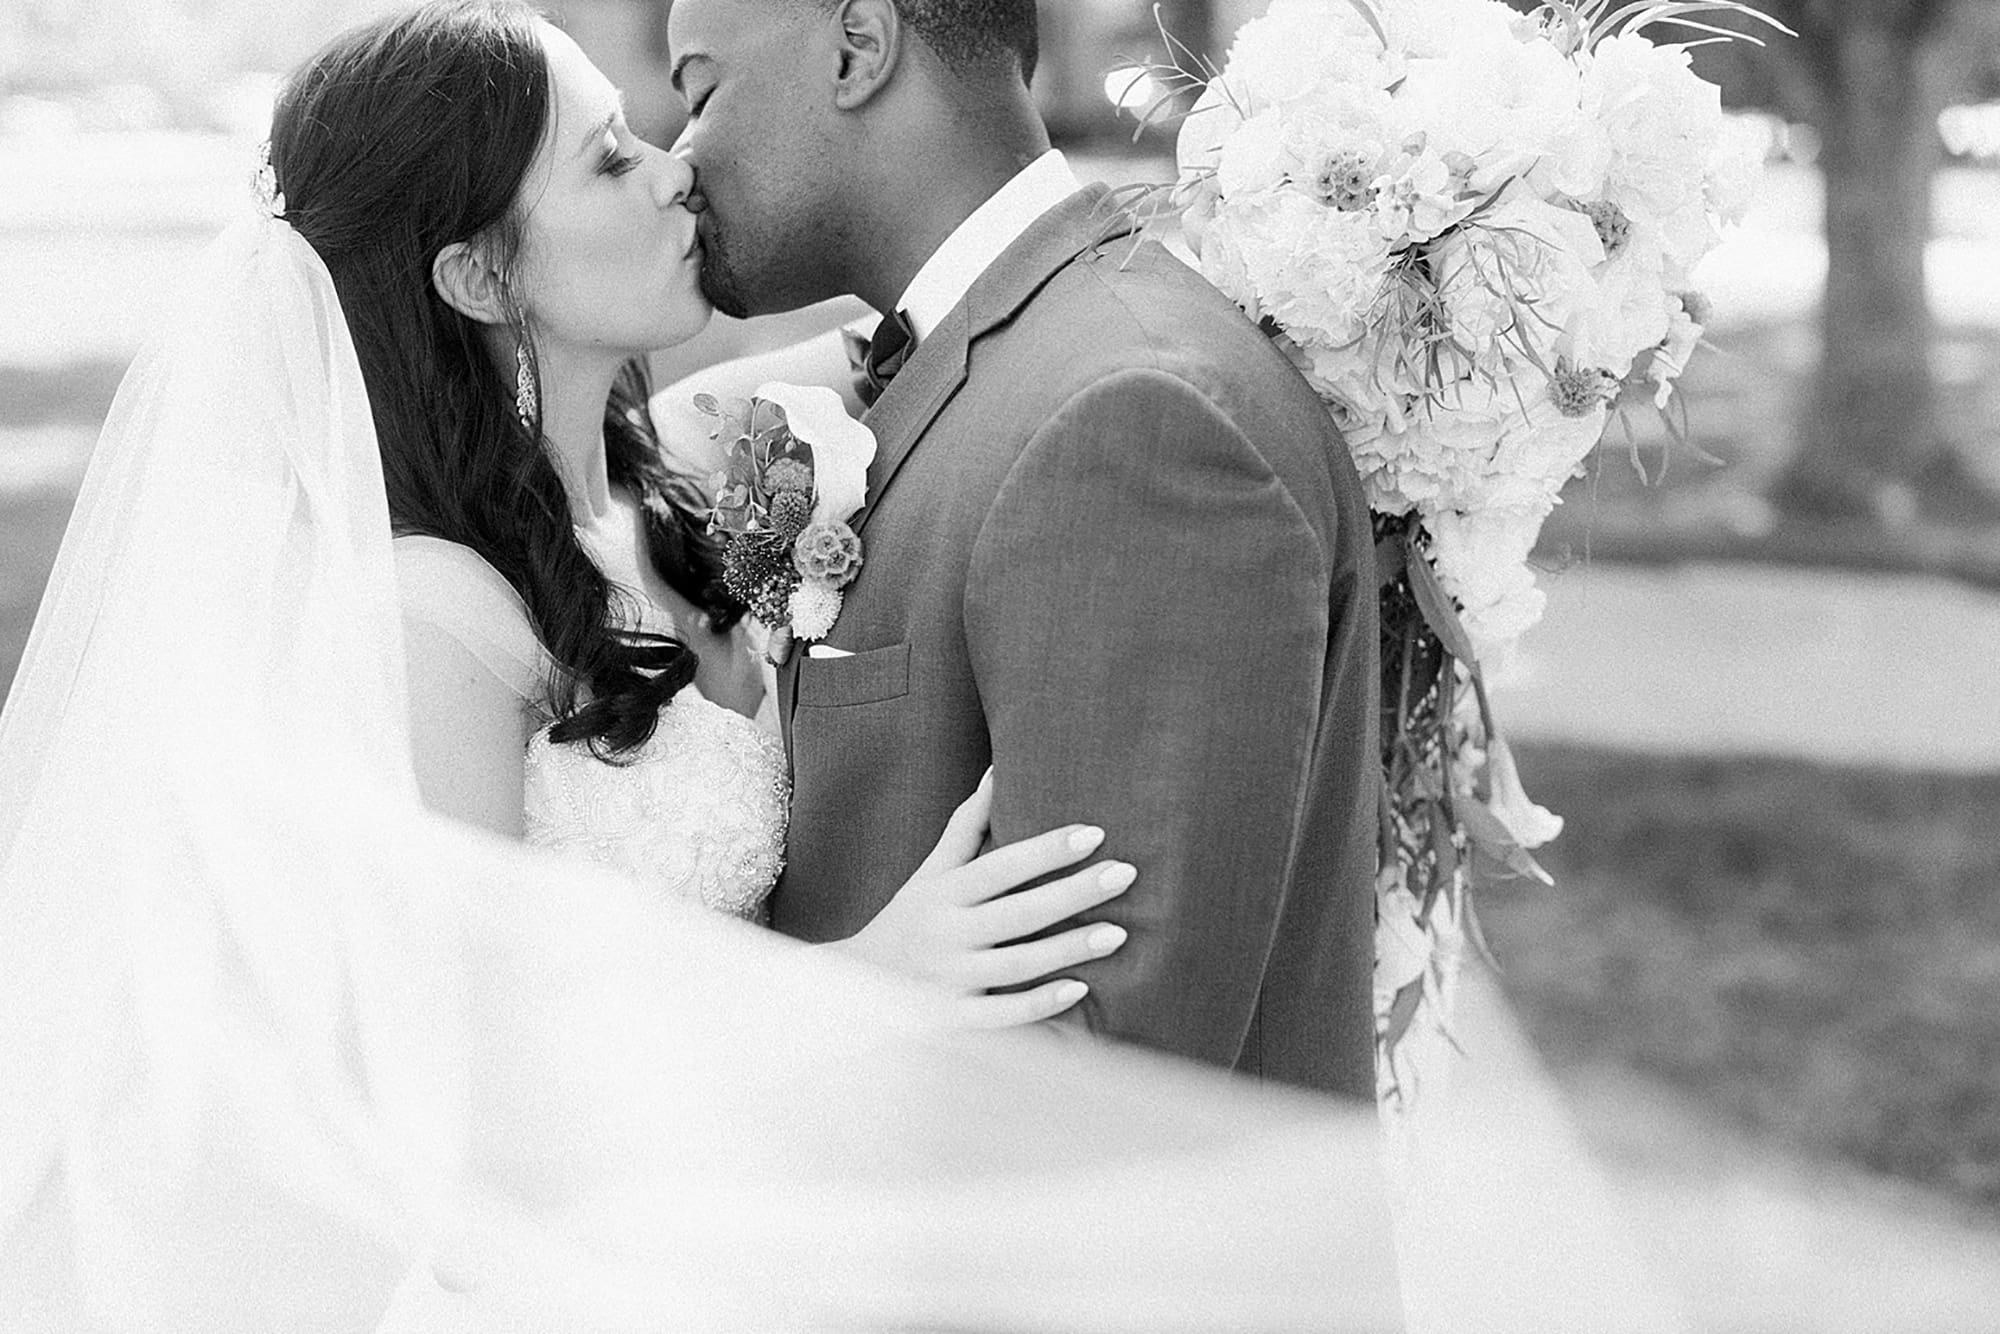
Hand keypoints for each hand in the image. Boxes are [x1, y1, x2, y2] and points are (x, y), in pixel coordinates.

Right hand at [837, 771, 1133, 1027]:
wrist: (858, 989)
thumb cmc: (909, 920)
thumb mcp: (931, 873)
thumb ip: (967, 827)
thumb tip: (997, 770)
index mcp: (944, 893)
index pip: (1001, 866)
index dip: (1046, 850)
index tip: (1094, 834)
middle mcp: (947, 933)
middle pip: (1018, 912)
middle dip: (1073, 893)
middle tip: (1125, 874)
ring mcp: (950, 979)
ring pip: (1016, 964)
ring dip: (1068, 950)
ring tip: (1118, 933)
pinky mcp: (954, 1019)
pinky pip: (1001, 1015)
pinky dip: (1038, 1004)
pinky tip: (1079, 990)